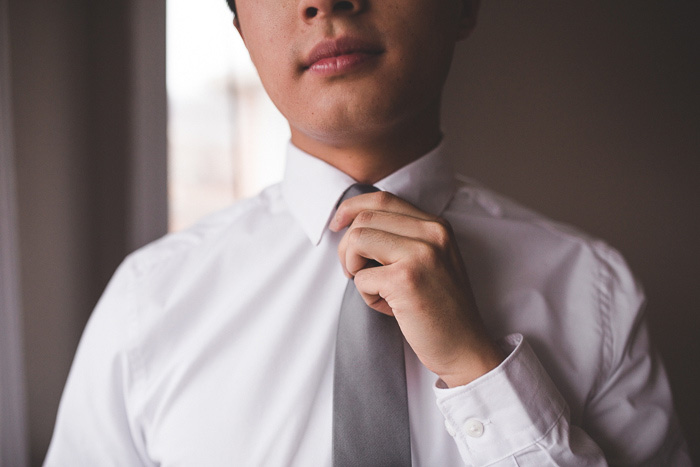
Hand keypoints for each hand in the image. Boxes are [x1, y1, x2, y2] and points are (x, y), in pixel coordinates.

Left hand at [330, 191, 503, 386]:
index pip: (383, 199)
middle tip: (354, 271)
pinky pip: (360, 278)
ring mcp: (421, 255)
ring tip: (372, 288)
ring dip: (352, 267)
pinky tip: (387, 307)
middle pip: (365, 219)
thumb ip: (403, 238)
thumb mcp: (430, 261)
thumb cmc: (440, 308)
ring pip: (357, 240)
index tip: (338, 225)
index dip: (352, 208)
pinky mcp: (406, 280)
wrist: (465, 347)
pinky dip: (365, 295)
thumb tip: (353, 223)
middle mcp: (432, 233)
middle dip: (347, 246)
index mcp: (437, 226)